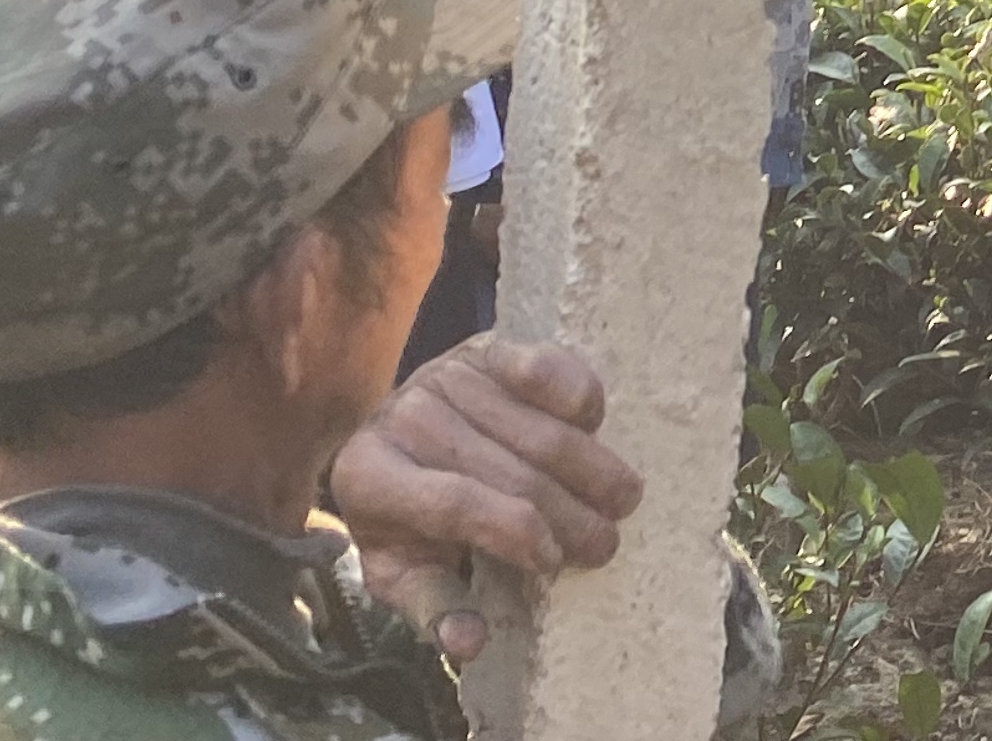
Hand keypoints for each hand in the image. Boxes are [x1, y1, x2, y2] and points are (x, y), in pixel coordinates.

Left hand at [330, 336, 641, 663]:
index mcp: (368, 476)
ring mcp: (446, 377)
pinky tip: (597, 430)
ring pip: (537, 428)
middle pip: (506, 469)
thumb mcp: (404, 568)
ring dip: (590, 467)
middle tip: (605, 542)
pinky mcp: (486, 348)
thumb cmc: (407, 516)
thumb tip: (471, 644)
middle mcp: (402, 418)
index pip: (454, 503)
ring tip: (623, 499)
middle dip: (565, 512)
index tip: (554, 562)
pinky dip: (581, 400)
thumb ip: (433, 605)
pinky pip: (547, 369)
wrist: (398, 436)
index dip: (513, 533)